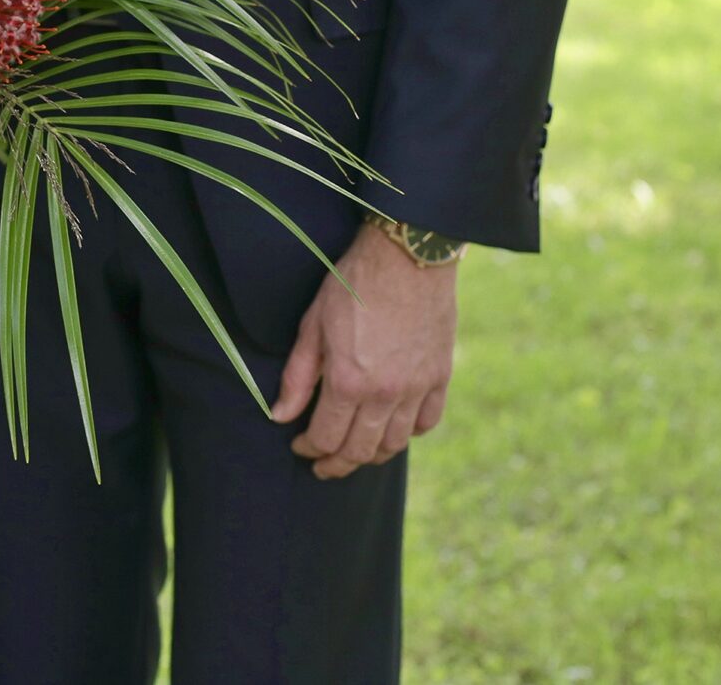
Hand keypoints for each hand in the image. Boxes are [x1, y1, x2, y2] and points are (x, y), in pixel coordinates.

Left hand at [270, 218, 456, 478]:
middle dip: (337, 463)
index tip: (299, 445)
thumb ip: (298, 377)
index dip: (309, 448)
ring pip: (394, 444)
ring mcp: (416, 388)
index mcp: (348, 382)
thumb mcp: (313, 326)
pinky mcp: (440, 376)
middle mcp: (385, 394)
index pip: (326, 438)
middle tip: (323, 464)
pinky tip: (393, 427)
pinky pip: (427, 422)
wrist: (406, 256)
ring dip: (372, 454)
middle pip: (360, 451)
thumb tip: (280, 416)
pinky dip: (409, 432)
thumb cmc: (352, 285)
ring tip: (355, 450)